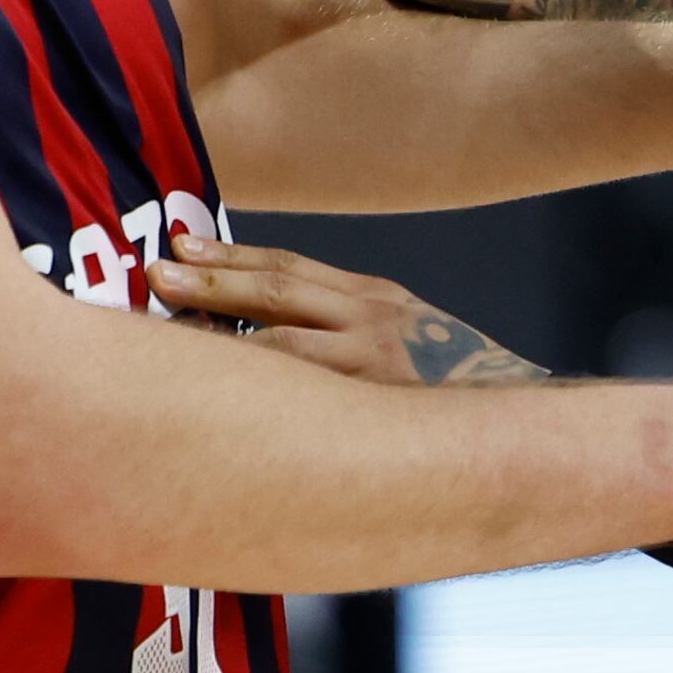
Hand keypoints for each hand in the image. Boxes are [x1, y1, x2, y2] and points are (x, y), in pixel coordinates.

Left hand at [147, 235, 542, 384]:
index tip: (182, 246)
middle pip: (276, 293)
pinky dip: (252, 392)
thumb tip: (261, 327)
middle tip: (155, 273)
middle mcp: (372, 323)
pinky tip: (210, 397)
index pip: (289, 268)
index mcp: (376, 298)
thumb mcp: (406, 334)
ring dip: (218, 337)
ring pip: (278, 346)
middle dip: (211, 282)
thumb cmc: (446, 387)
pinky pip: (298, 400)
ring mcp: (372, 369)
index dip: (231, 256)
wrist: (516, 426)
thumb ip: (347, 325)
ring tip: (166, 334)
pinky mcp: (372, 411)